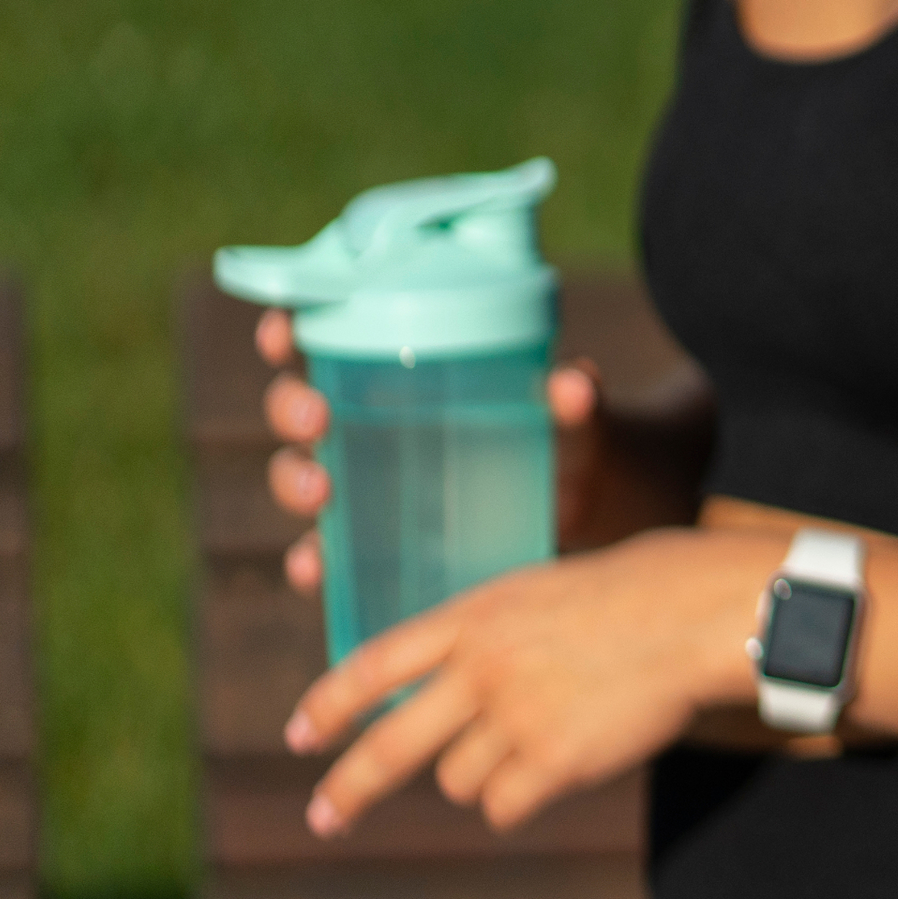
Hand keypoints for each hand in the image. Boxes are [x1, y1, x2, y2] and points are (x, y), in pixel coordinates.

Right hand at [257, 310, 711, 595]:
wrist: (613, 508)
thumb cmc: (588, 440)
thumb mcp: (586, 422)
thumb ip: (580, 405)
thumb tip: (572, 383)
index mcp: (413, 372)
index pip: (335, 338)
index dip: (293, 329)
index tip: (284, 329)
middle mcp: (378, 425)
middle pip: (302, 408)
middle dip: (292, 409)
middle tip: (319, 420)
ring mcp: (377, 487)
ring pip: (304, 477)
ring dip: (295, 483)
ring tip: (324, 495)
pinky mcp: (386, 544)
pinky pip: (332, 553)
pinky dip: (315, 561)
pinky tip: (316, 569)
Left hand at [285, 523, 781, 833]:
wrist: (698, 613)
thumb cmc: (636, 594)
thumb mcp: (541, 594)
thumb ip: (487, 638)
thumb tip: (448, 697)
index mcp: (474, 618)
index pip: (374, 666)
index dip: (330, 705)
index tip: (301, 736)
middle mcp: (481, 669)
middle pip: (389, 748)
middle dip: (349, 789)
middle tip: (324, 817)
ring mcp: (515, 717)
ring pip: (459, 780)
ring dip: (488, 772)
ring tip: (545, 736)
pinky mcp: (552, 762)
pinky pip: (504, 805)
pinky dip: (524, 795)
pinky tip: (564, 761)